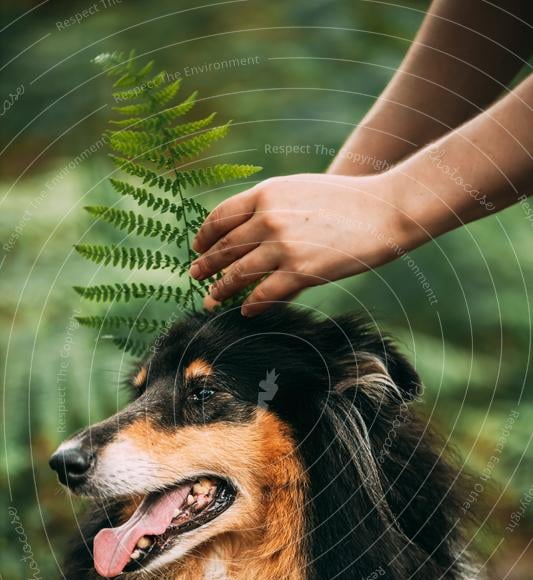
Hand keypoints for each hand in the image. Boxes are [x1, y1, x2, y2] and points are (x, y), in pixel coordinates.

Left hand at [190, 173, 412, 315]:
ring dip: (220, 289)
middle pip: (225, 247)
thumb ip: (271, 208)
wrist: (382, 210)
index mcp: (266, 193)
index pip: (221, 217)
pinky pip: (264, 295)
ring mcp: (283, 247)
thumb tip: (246, 232)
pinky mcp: (300, 272)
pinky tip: (245, 311)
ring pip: (239, 273)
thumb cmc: (344, 202)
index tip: (197, 247)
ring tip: (210, 299)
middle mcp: (269, 218)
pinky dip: (250, 305)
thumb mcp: (299, 191)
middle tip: (194, 276)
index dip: (205, 235)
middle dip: (206, 264)